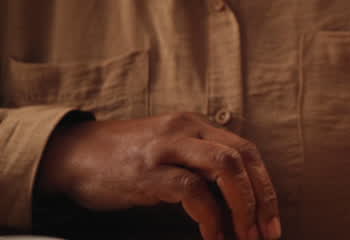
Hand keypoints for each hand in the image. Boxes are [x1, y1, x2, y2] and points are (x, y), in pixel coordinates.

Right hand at [35, 112, 281, 239]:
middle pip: (242, 157)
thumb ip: (200, 166)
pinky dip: (208, 215)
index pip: (247, 150)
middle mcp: (187, 129)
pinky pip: (191, 190)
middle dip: (261, 198)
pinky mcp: (147, 170)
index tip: (272, 219)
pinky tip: (212, 235)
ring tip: (245, 236)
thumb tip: (238, 204)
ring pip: (224, 167)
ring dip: (241, 206)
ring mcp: (167, 147)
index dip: (265, 186)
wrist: (71, 155)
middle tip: (267, 233)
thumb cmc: (124, 161)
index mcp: (197, 126)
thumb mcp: (169, 153)